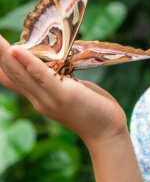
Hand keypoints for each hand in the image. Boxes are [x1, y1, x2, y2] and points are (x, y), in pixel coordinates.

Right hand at [0, 35, 126, 147]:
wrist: (107, 132)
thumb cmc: (90, 108)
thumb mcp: (68, 91)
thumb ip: (55, 81)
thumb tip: (48, 67)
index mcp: (39, 97)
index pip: (12, 79)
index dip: (0, 65)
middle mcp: (38, 99)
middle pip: (13, 74)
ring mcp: (49, 98)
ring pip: (22, 74)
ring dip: (6, 56)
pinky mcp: (63, 95)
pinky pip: (42, 76)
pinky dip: (28, 62)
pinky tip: (17, 50)